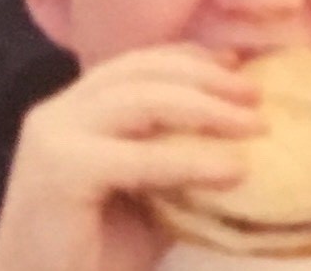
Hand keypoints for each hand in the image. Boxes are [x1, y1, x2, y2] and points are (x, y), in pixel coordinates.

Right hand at [0, 46, 260, 270]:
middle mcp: (58, 112)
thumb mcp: (144, 199)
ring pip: (140, 100)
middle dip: (205, 78)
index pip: (136, 65)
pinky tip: (232, 170)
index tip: (239, 65)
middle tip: (256, 96)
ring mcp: (54, 136)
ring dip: (205, 108)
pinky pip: (138, 156)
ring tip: (253, 126)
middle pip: (140, 72)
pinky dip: (191, 160)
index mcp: (74, 112)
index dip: (189, 58)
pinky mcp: (60, 170)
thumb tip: (240, 144)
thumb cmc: (92, 256)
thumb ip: (174, 165)